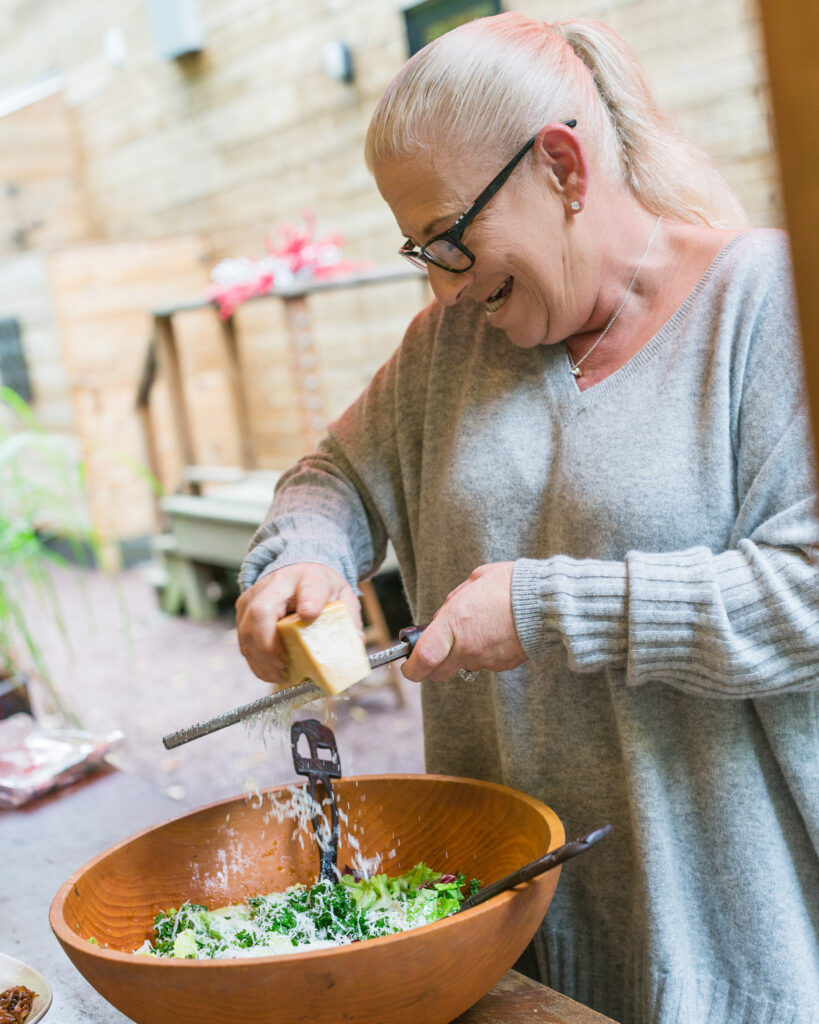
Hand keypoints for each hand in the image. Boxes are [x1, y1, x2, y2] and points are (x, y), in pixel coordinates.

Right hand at [235, 563, 360, 683]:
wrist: (297, 571)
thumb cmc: (319, 587)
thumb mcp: (341, 596)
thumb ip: (349, 618)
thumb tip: (355, 643)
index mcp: (308, 578)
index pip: (310, 588)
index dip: (309, 602)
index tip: (309, 615)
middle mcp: (275, 584)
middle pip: (262, 612)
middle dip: (269, 646)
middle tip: (284, 666)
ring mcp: (254, 597)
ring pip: (246, 630)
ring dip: (261, 659)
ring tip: (279, 674)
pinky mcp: (243, 611)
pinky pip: (244, 640)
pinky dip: (256, 660)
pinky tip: (270, 671)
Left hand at [402, 562, 526, 682]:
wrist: (548, 601)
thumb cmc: (510, 585)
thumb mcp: (473, 582)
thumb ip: (452, 603)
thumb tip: (443, 617)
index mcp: (454, 624)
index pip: (423, 660)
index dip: (411, 668)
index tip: (408, 666)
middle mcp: (467, 647)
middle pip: (438, 673)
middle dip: (433, 664)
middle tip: (438, 647)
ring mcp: (487, 660)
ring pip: (464, 665)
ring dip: (464, 652)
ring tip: (480, 627)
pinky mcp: (504, 665)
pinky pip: (486, 662)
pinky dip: (485, 651)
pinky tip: (497, 632)